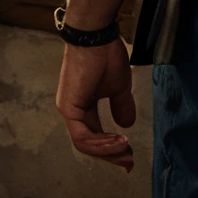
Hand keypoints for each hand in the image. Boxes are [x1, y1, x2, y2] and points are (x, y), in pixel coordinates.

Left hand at [55, 38, 136, 171]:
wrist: (96, 36)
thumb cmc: (106, 55)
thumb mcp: (119, 86)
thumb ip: (121, 106)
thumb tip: (126, 125)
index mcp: (82, 106)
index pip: (95, 135)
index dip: (111, 148)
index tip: (129, 154)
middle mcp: (72, 111)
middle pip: (89, 144)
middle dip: (110, 155)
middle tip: (128, 161)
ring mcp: (68, 110)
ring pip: (85, 143)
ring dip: (107, 150)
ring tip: (125, 149)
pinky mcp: (68, 108)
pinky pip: (83, 136)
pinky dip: (101, 142)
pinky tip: (118, 141)